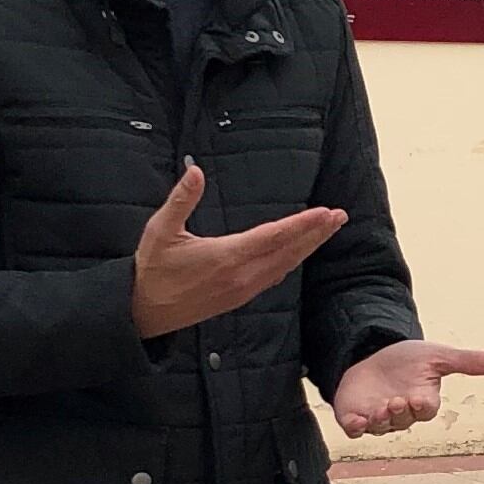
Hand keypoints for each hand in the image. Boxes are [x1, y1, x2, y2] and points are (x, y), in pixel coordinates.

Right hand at [135, 162, 346, 340]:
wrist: (142, 313)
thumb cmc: (151, 268)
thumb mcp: (160, 230)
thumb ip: (180, 199)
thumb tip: (194, 169)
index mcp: (225, 257)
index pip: (273, 237)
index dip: (302, 224)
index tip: (325, 212)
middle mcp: (240, 276)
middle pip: (288, 252)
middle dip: (316, 233)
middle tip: (340, 216)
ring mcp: (242, 290)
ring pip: (284, 266)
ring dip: (308, 247)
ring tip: (327, 230)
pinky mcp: (238, 297)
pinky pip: (273, 277)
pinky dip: (291, 261)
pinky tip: (299, 252)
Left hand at [331, 339, 483, 437]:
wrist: (372, 353)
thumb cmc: (407, 360)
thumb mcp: (435, 356)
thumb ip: (465, 361)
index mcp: (422, 401)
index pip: (426, 409)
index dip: (422, 407)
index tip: (418, 399)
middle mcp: (401, 414)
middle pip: (403, 420)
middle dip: (399, 413)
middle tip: (396, 402)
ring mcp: (377, 417)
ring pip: (380, 427)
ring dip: (380, 421)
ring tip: (379, 410)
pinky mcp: (355, 416)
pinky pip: (355, 430)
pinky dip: (356, 428)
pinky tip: (355, 422)